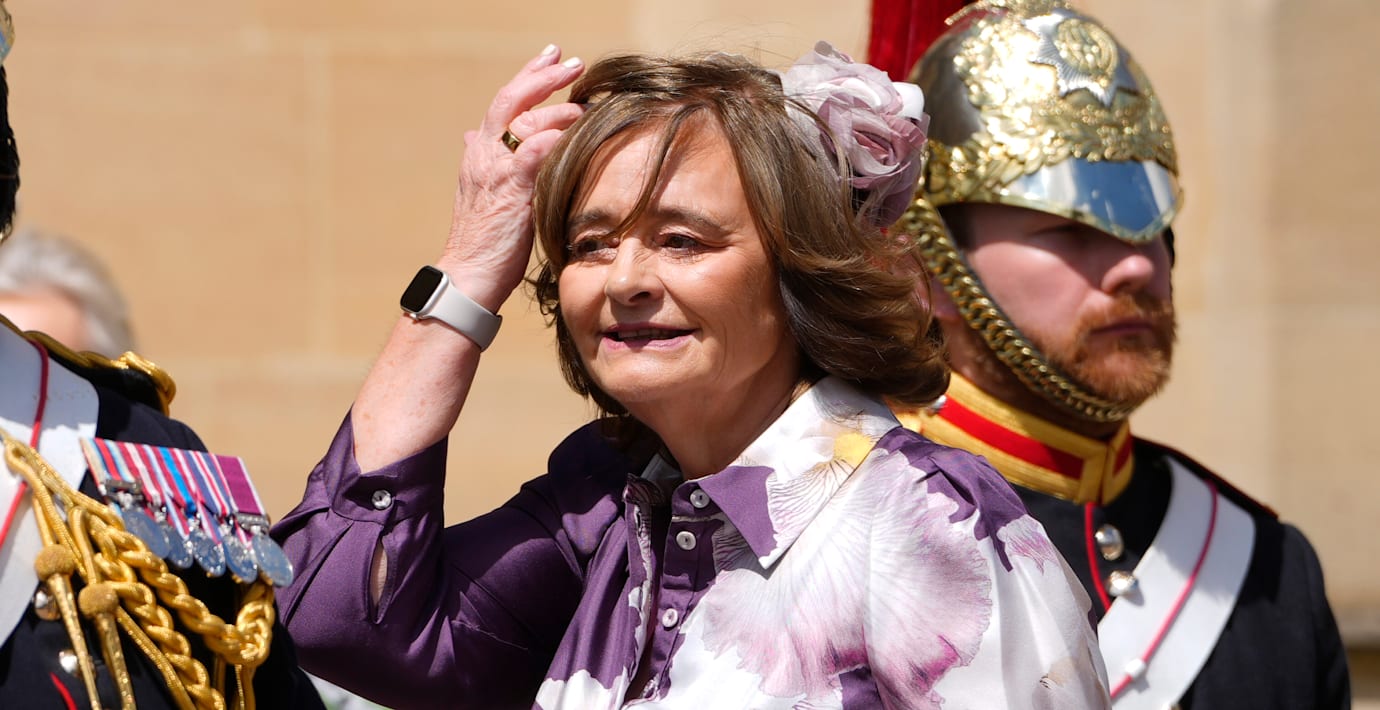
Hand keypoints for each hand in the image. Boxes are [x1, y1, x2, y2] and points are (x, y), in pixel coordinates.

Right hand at [439, 45, 585, 312]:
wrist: (469, 275)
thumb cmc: (484, 241)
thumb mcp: (483, 193)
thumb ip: (486, 162)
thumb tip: (472, 136)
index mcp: (480, 153)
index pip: (504, 103)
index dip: (528, 77)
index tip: (552, 59)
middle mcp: (484, 154)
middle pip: (511, 99)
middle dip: (543, 77)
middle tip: (572, 62)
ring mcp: (495, 171)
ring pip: (524, 121)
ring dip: (558, 109)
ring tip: (584, 107)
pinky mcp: (509, 191)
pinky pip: (532, 153)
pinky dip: (553, 138)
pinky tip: (573, 133)